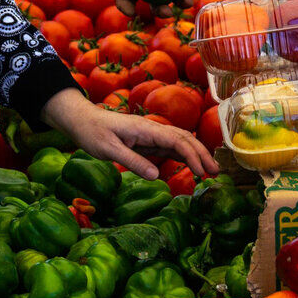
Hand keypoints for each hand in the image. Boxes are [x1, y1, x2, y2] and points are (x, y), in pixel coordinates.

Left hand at [40, 88, 218, 178]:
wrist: (82, 120)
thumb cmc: (93, 133)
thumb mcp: (109, 150)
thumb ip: (132, 162)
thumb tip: (156, 176)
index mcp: (146, 128)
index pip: (177, 141)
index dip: (192, 156)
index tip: (201, 172)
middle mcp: (152, 129)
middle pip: (184, 139)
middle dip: (202, 154)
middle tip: (216, 173)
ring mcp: (151, 134)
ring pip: (180, 142)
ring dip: (196, 154)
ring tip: (209, 171)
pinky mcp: (147, 141)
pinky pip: (170, 147)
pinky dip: (184, 155)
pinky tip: (192, 165)